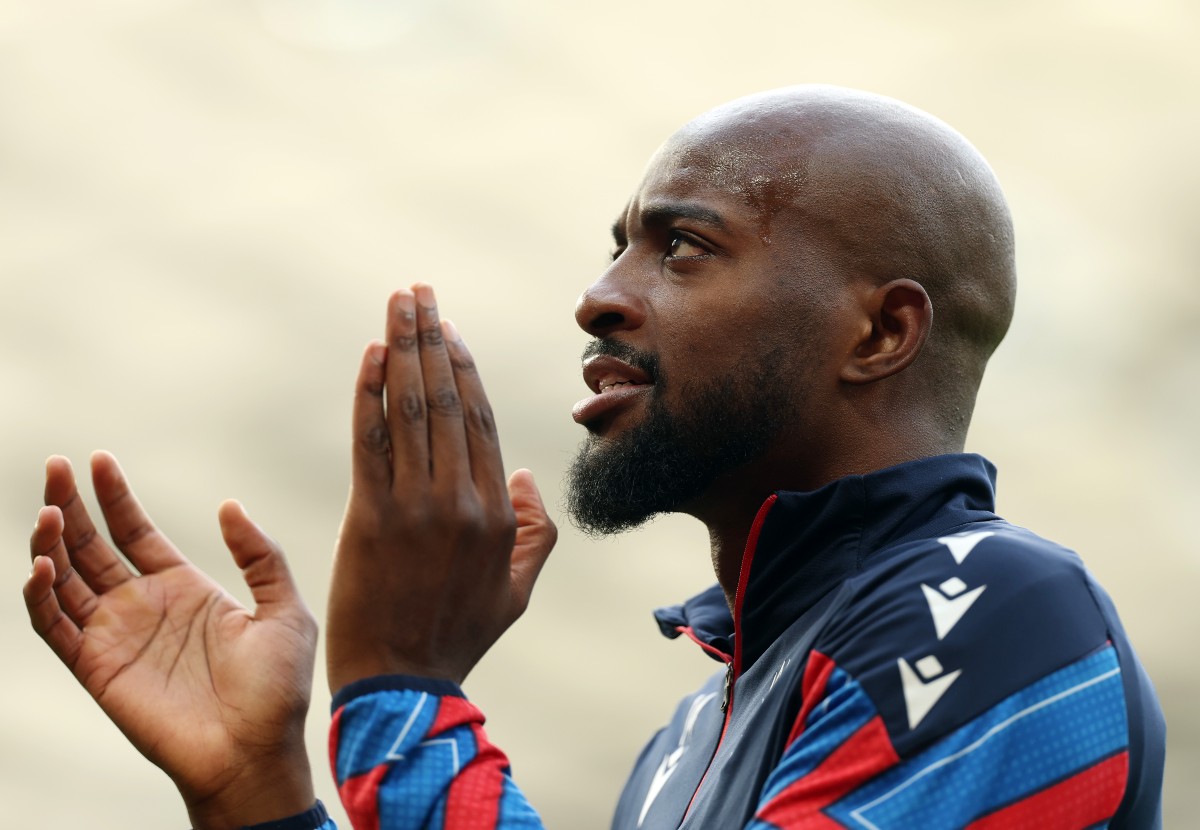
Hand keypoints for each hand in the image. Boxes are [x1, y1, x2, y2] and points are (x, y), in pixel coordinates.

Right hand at [23, 452, 318, 829]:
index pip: (136, 531)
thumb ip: (260, 557)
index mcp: (184, 588)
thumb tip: (231, 505)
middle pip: (93, 546)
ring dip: (50, 543)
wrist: (256, 752)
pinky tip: (42, 563)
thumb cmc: (277, 689)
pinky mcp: (97, 668)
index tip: (97, 459)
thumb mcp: (284, 611)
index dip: (114, 497)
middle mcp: (143, 607)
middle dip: (72, 505)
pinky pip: (54, 627)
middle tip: (55, 466)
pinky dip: (40, 595)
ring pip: (66, 580)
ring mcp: (116, 636)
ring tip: (49, 511)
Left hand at [326, 284, 556, 690]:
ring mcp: (416, 507)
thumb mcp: (517, 591)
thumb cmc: (459, 636)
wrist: (401, 684)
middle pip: (446, 399)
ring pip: (411, 408)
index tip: (448, 329)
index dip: (463, 368)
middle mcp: (461, 500)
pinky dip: (368, 392)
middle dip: (432, 337)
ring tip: (398, 302)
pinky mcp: (370, 517)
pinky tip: (369, 355)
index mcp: (498, 514)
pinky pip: (370, 440)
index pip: (479, 421)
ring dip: (401, 347)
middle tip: (418, 292)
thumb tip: (524, 473)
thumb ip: (535, 532)